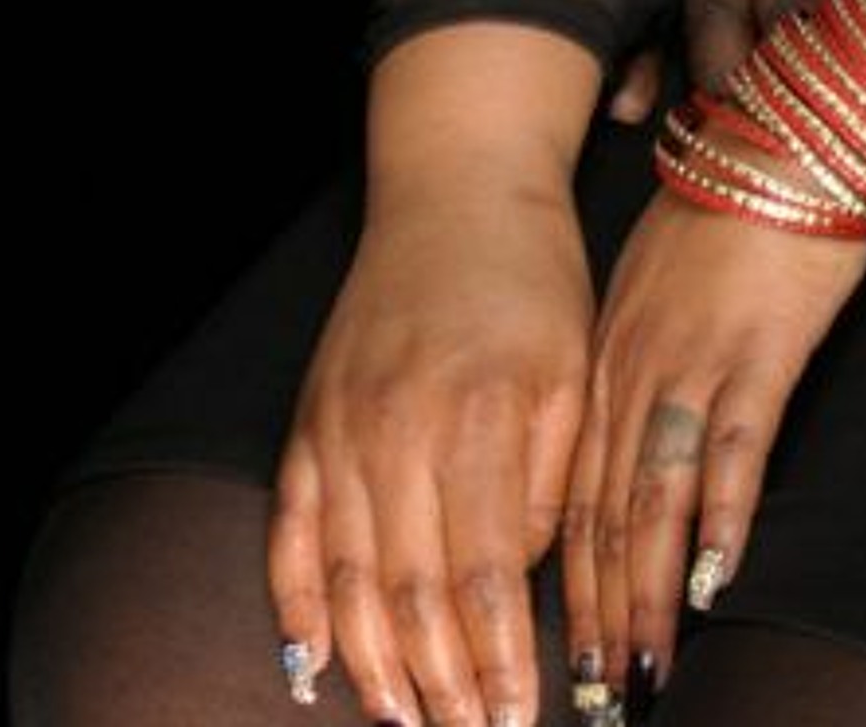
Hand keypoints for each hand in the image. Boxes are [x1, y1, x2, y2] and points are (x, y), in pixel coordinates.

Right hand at [268, 184, 591, 726]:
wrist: (457, 191)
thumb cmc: (534, 278)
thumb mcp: (574, 367)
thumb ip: (554, 475)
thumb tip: (527, 573)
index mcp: (483, 421)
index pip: (489, 575)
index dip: (501, 658)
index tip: (517, 718)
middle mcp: (401, 435)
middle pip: (415, 596)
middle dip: (446, 685)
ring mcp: (342, 433)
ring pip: (352, 583)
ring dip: (376, 666)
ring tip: (405, 725)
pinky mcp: (307, 427)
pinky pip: (291, 538)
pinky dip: (296, 609)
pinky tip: (310, 668)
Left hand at [560, 192, 865, 699]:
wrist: (785, 139)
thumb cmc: (730, 205)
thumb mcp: (657, 283)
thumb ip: (636, 356)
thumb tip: (629, 431)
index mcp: (606, 361)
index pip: (571, 493)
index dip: (564, 583)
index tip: (559, 652)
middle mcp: (635, 375)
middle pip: (601, 516)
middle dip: (591, 615)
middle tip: (588, 694)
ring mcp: (694, 367)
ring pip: (652, 500)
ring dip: (643, 594)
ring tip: (640, 666)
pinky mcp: (759, 356)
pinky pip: (733, 451)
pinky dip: (720, 519)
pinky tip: (715, 577)